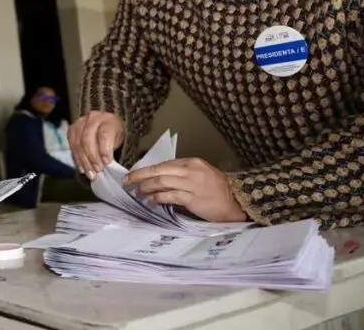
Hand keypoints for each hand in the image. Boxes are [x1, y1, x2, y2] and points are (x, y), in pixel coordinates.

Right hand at [67, 111, 125, 179]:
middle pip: (87, 138)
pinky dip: (77, 158)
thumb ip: (112, 150)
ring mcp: (81, 122)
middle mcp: (93, 118)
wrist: (107, 127)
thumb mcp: (119, 141)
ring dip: (83, 160)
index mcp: (109, 120)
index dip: (104, 149)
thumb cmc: (115, 136)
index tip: (107, 162)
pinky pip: (71, 145)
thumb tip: (104, 164)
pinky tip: (82, 168)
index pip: (104, 134)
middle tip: (98, 170)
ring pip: (78, 143)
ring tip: (90, 173)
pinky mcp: (72, 129)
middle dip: (92, 157)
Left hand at [124, 158, 247, 222]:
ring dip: (147, 187)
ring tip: (137, 191)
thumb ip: (182, 173)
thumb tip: (159, 178)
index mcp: (192, 162)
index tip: (135, 173)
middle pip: (159, 170)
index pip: (164, 163)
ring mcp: (192, 184)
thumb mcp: (200, 173)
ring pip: (162, 182)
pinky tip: (151, 199)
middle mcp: (191, 170)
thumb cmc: (217, 189)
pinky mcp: (193, 199)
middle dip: (140, 175)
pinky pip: (171, 196)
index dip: (147, 169)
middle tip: (127, 180)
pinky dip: (159, 197)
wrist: (236, 201)